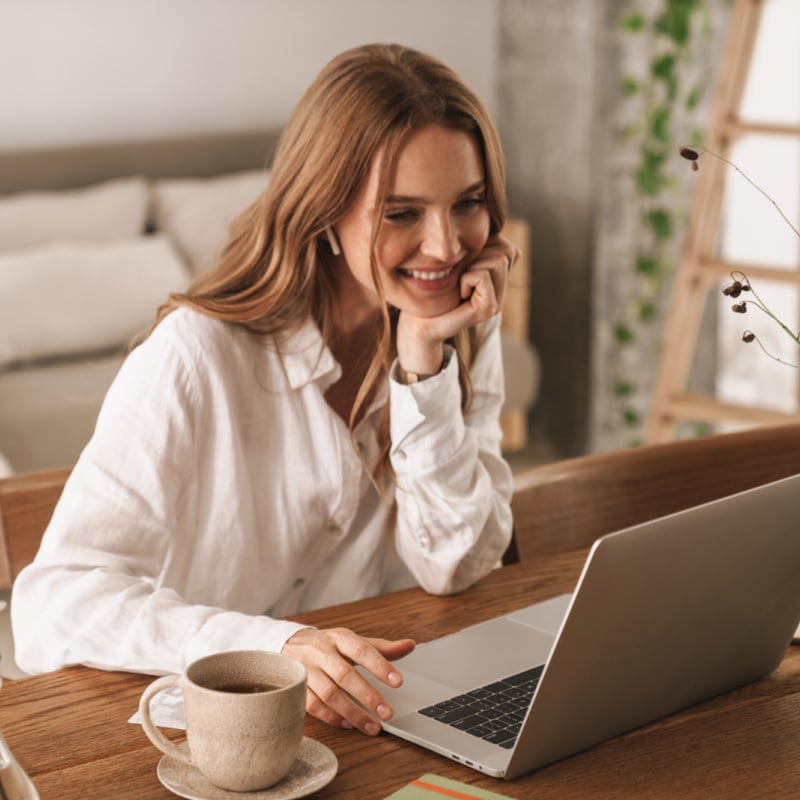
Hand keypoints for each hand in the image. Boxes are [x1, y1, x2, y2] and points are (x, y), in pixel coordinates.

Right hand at [281, 627, 415, 734]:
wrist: (287, 644)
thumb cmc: (328, 645)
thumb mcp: (352, 641)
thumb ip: (380, 647)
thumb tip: (410, 645)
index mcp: (339, 637)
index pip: (361, 649)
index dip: (380, 665)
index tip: (398, 682)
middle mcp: (321, 651)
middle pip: (345, 675)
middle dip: (368, 695)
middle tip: (387, 713)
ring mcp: (306, 669)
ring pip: (329, 694)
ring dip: (352, 712)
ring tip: (372, 726)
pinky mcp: (296, 686)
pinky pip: (313, 705)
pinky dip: (332, 717)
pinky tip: (349, 724)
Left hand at [396, 234, 518, 374]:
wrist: (418, 321)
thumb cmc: (431, 288)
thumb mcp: (457, 261)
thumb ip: (476, 247)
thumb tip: (492, 229)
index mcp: (497, 280)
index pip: (508, 248)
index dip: (484, 246)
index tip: (464, 264)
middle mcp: (501, 291)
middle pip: (506, 251)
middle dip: (478, 255)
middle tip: (460, 275)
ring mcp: (497, 302)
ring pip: (497, 261)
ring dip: (471, 267)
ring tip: (459, 284)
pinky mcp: (488, 309)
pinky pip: (482, 276)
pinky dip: (466, 279)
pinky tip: (458, 293)